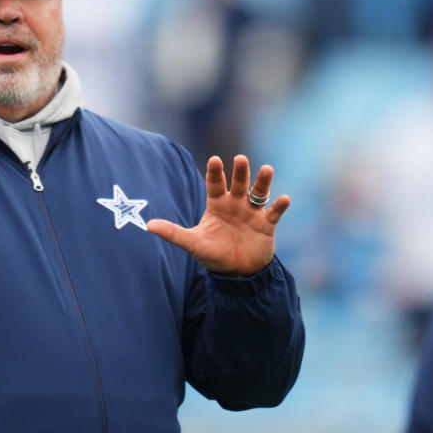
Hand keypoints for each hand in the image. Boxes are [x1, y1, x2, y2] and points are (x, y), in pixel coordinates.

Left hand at [147, 155, 290, 275]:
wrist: (237, 273)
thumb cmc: (213, 254)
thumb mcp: (193, 243)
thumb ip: (173, 233)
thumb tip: (148, 226)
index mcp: (216, 205)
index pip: (214, 184)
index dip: (215, 172)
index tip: (214, 160)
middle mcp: (235, 204)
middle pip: (237, 184)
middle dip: (239, 172)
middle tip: (240, 159)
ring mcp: (252, 213)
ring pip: (258, 193)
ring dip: (263, 182)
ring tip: (267, 169)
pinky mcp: (266, 225)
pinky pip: (274, 213)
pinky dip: (279, 206)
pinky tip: (284, 198)